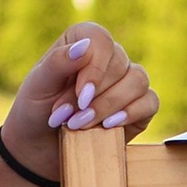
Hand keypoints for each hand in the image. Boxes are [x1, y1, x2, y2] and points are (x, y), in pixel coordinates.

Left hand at [13, 21, 157, 154]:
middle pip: (119, 64)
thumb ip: (58, 62)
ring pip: (137, 81)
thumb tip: (85, 46)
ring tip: (83, 125)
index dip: (95, 67)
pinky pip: (150, 102)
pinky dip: (131, 114)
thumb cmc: (37, 110)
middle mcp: (108, 57)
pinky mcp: (140, 106)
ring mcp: (126, 81)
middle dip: (95, 97)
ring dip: (110, 106)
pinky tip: (109, 127)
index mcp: (83, 41)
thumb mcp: (38, 85)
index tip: (80, 95)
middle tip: (70, 118)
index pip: (101, 39)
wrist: (40, 147)